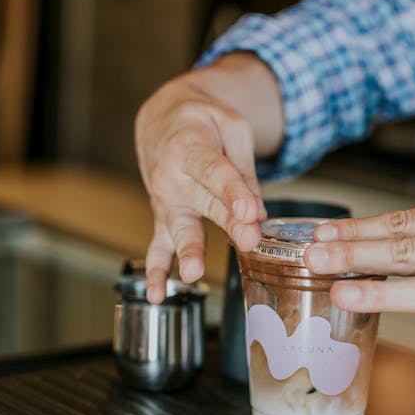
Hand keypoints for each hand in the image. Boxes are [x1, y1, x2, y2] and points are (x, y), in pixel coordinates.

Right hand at [136, 54, 282, 302]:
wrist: (162, 119)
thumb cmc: (201, 121)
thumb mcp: (231, 127)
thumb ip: (245, 170)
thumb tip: (258, 214)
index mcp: (191, 146)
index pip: (216, 172)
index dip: (234, 192)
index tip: (251, 211)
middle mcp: (173, 177)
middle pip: (204, 203)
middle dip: (227, 223)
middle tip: (247, 239)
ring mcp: (166, 202)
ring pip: (180, 229)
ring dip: (188, 252)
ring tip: (193, 273)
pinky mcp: (164, 219)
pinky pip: (158, 247)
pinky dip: (156, 272)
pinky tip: (157, 295)